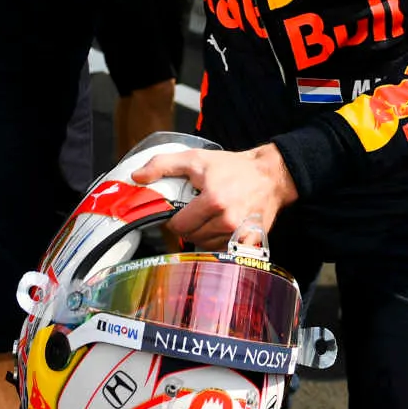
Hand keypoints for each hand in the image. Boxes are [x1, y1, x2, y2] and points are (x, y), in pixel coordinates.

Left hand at [133, 145, 298, 248]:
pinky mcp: (249, 241)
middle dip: (187, 225)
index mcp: (212, 201)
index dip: (173, 218)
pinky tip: (218, 227)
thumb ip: (163, 165)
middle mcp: (227, 221)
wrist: (270, 175)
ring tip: (207, 217)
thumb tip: (137, 177)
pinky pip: (222, 250)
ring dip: (201, 234)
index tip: (177, 210)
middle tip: (192, 211)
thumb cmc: (233, 167)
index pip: (178, 225)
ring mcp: (239, 234)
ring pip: (205, 245)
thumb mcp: (196, 158)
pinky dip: (216, 241)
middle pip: (191, 237)